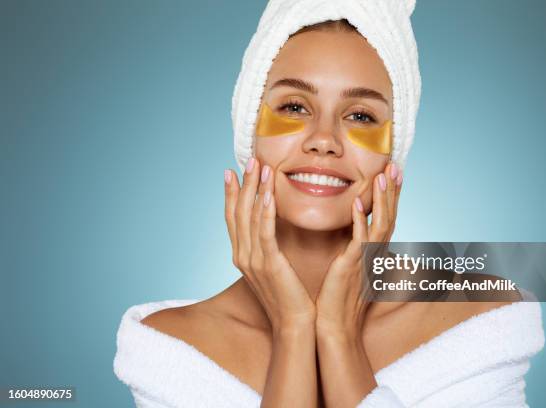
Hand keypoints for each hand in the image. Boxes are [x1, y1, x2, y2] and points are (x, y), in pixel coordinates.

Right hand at [224, 157, 315, 332]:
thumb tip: (268, 231)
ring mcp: (253, 260)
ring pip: (251, 217)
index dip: (231, 194)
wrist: (293, 324)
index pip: (232, 218)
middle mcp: (242, 255)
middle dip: (243, 184)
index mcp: (242, 255)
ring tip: (261, 167)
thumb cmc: (287, 296)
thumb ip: (266, 247)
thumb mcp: (272, 267)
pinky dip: (266, 212)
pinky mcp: (269, 264)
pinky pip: (266, 233)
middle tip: (248, 160)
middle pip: (238, 212)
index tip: (231, 172)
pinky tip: (268, 194)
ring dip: (256, 190)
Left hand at [316, 162, 402, 339]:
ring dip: (382, 199)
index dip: (390, 195)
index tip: (392, 173)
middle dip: (392, 191)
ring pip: (380, 224)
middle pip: (389, 216)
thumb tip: (356, 236)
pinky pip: (360, 240)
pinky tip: (358, 203)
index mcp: (372, 251)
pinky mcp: (353, 266)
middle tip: (395, 166)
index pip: (385, 217)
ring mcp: (365, 259)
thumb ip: (356, 250)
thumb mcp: (351, 269)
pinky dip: (360, 221)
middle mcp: (373, 253)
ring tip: (382, 176)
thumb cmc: (340, 298)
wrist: (335, 326)